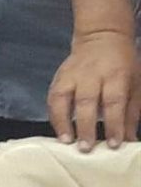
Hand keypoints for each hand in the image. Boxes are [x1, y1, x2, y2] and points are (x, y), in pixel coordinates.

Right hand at [48, 31, 140, 150]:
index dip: (113, 124)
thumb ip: (131, 113)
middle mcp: (91, 75)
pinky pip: (52, 98)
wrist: (102, 38)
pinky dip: (54, 115)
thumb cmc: (123, 65)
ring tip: (65, 141)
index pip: (114, 102)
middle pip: (86, 101)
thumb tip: (129, 140)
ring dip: (63, 121)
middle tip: (86, 148)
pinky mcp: (59, 77)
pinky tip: (58, 130)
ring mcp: (71, 75)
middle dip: (86, 126)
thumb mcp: (136, 85)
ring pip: (63, 99)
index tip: (113, 144)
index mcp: (116, 75)